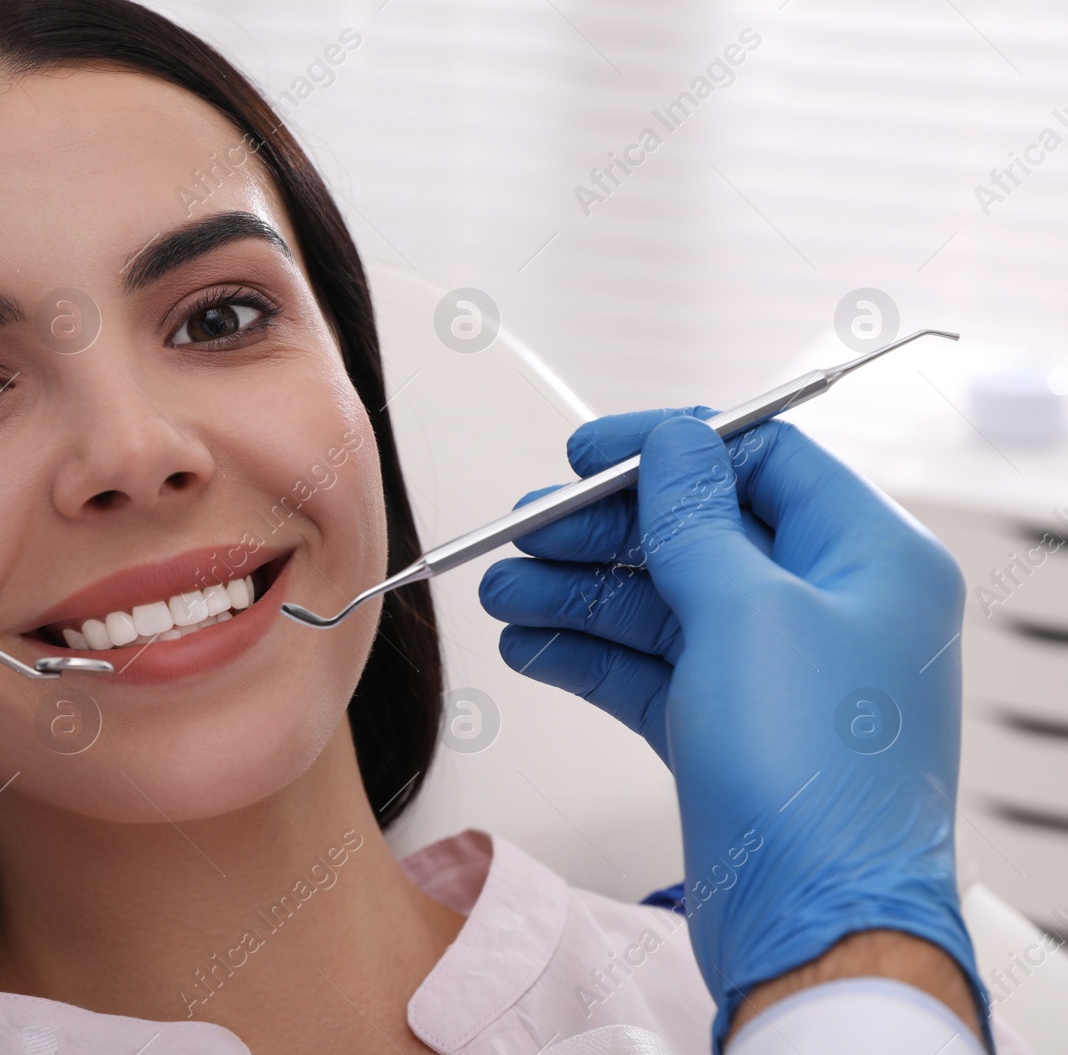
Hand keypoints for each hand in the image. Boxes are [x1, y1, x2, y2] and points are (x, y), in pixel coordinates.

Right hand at [479, 408, 986, 1049]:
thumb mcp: (747, 613)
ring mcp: (774, 671)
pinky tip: (530, 647)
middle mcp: (826, 609)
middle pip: (694, 532)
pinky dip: (586, 654)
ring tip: (505, 594)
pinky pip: (647, 667)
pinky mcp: (727, 727)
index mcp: (866, 559)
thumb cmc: (814, 780)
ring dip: (575, 595)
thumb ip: (695, 519)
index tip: (586, 455)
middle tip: (523, 535)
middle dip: (598, 533)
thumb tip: (676, 444)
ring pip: (659, 603)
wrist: (813, 927)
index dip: (665, 449)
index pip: (759, 460)